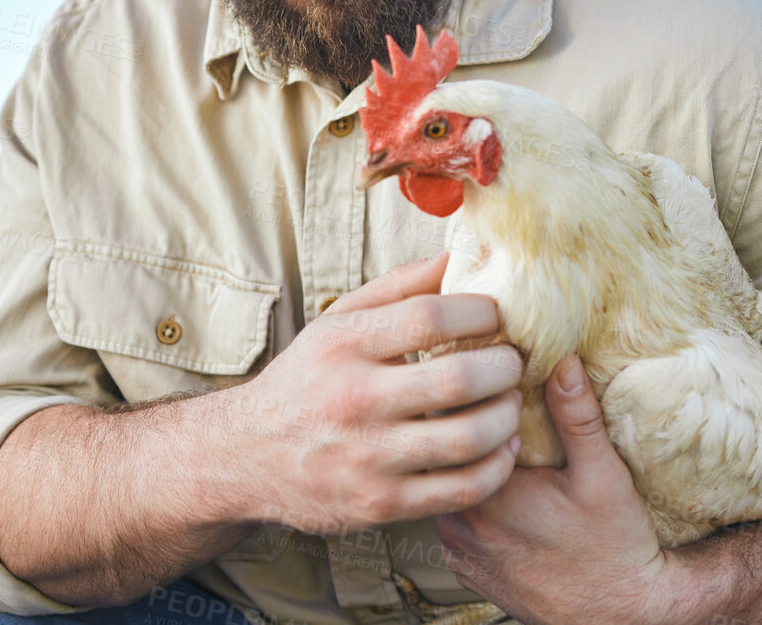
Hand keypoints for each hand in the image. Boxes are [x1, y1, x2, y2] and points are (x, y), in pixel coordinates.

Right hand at [229, 250, 525, 536]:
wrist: (246, 456)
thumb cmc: (305, 379)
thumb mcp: (337, 321)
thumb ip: (398, 286)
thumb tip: (457, 256)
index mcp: (344, 345)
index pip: (431, 318)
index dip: (481, 311)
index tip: (499, 314)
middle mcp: (353, 400)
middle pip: (458, 379)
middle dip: (505, 366)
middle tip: (515, 361)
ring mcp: (368, 457)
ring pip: (468, 438)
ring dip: (507, 416)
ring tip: (510, 401)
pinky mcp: (381, 503)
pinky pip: (462, 489)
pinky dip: (497, 467)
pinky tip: (502, 447)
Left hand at [435, 354, 670, 624]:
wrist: (618, 618)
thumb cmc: (615, 550)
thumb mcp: (603, 476)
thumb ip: (577, 417)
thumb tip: (562, 360)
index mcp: (487, 495)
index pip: (448, 424)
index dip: (465, 392)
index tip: (487, 373)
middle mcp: (460, 524)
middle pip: (440, 453)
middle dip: (462, 423)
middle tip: (492, 398)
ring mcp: (458, 549)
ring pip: (443, 485)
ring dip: (462, 461)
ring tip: (496, 439)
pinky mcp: (465, 567)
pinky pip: (452, 516)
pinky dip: (468, 497)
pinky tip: (499, 486)